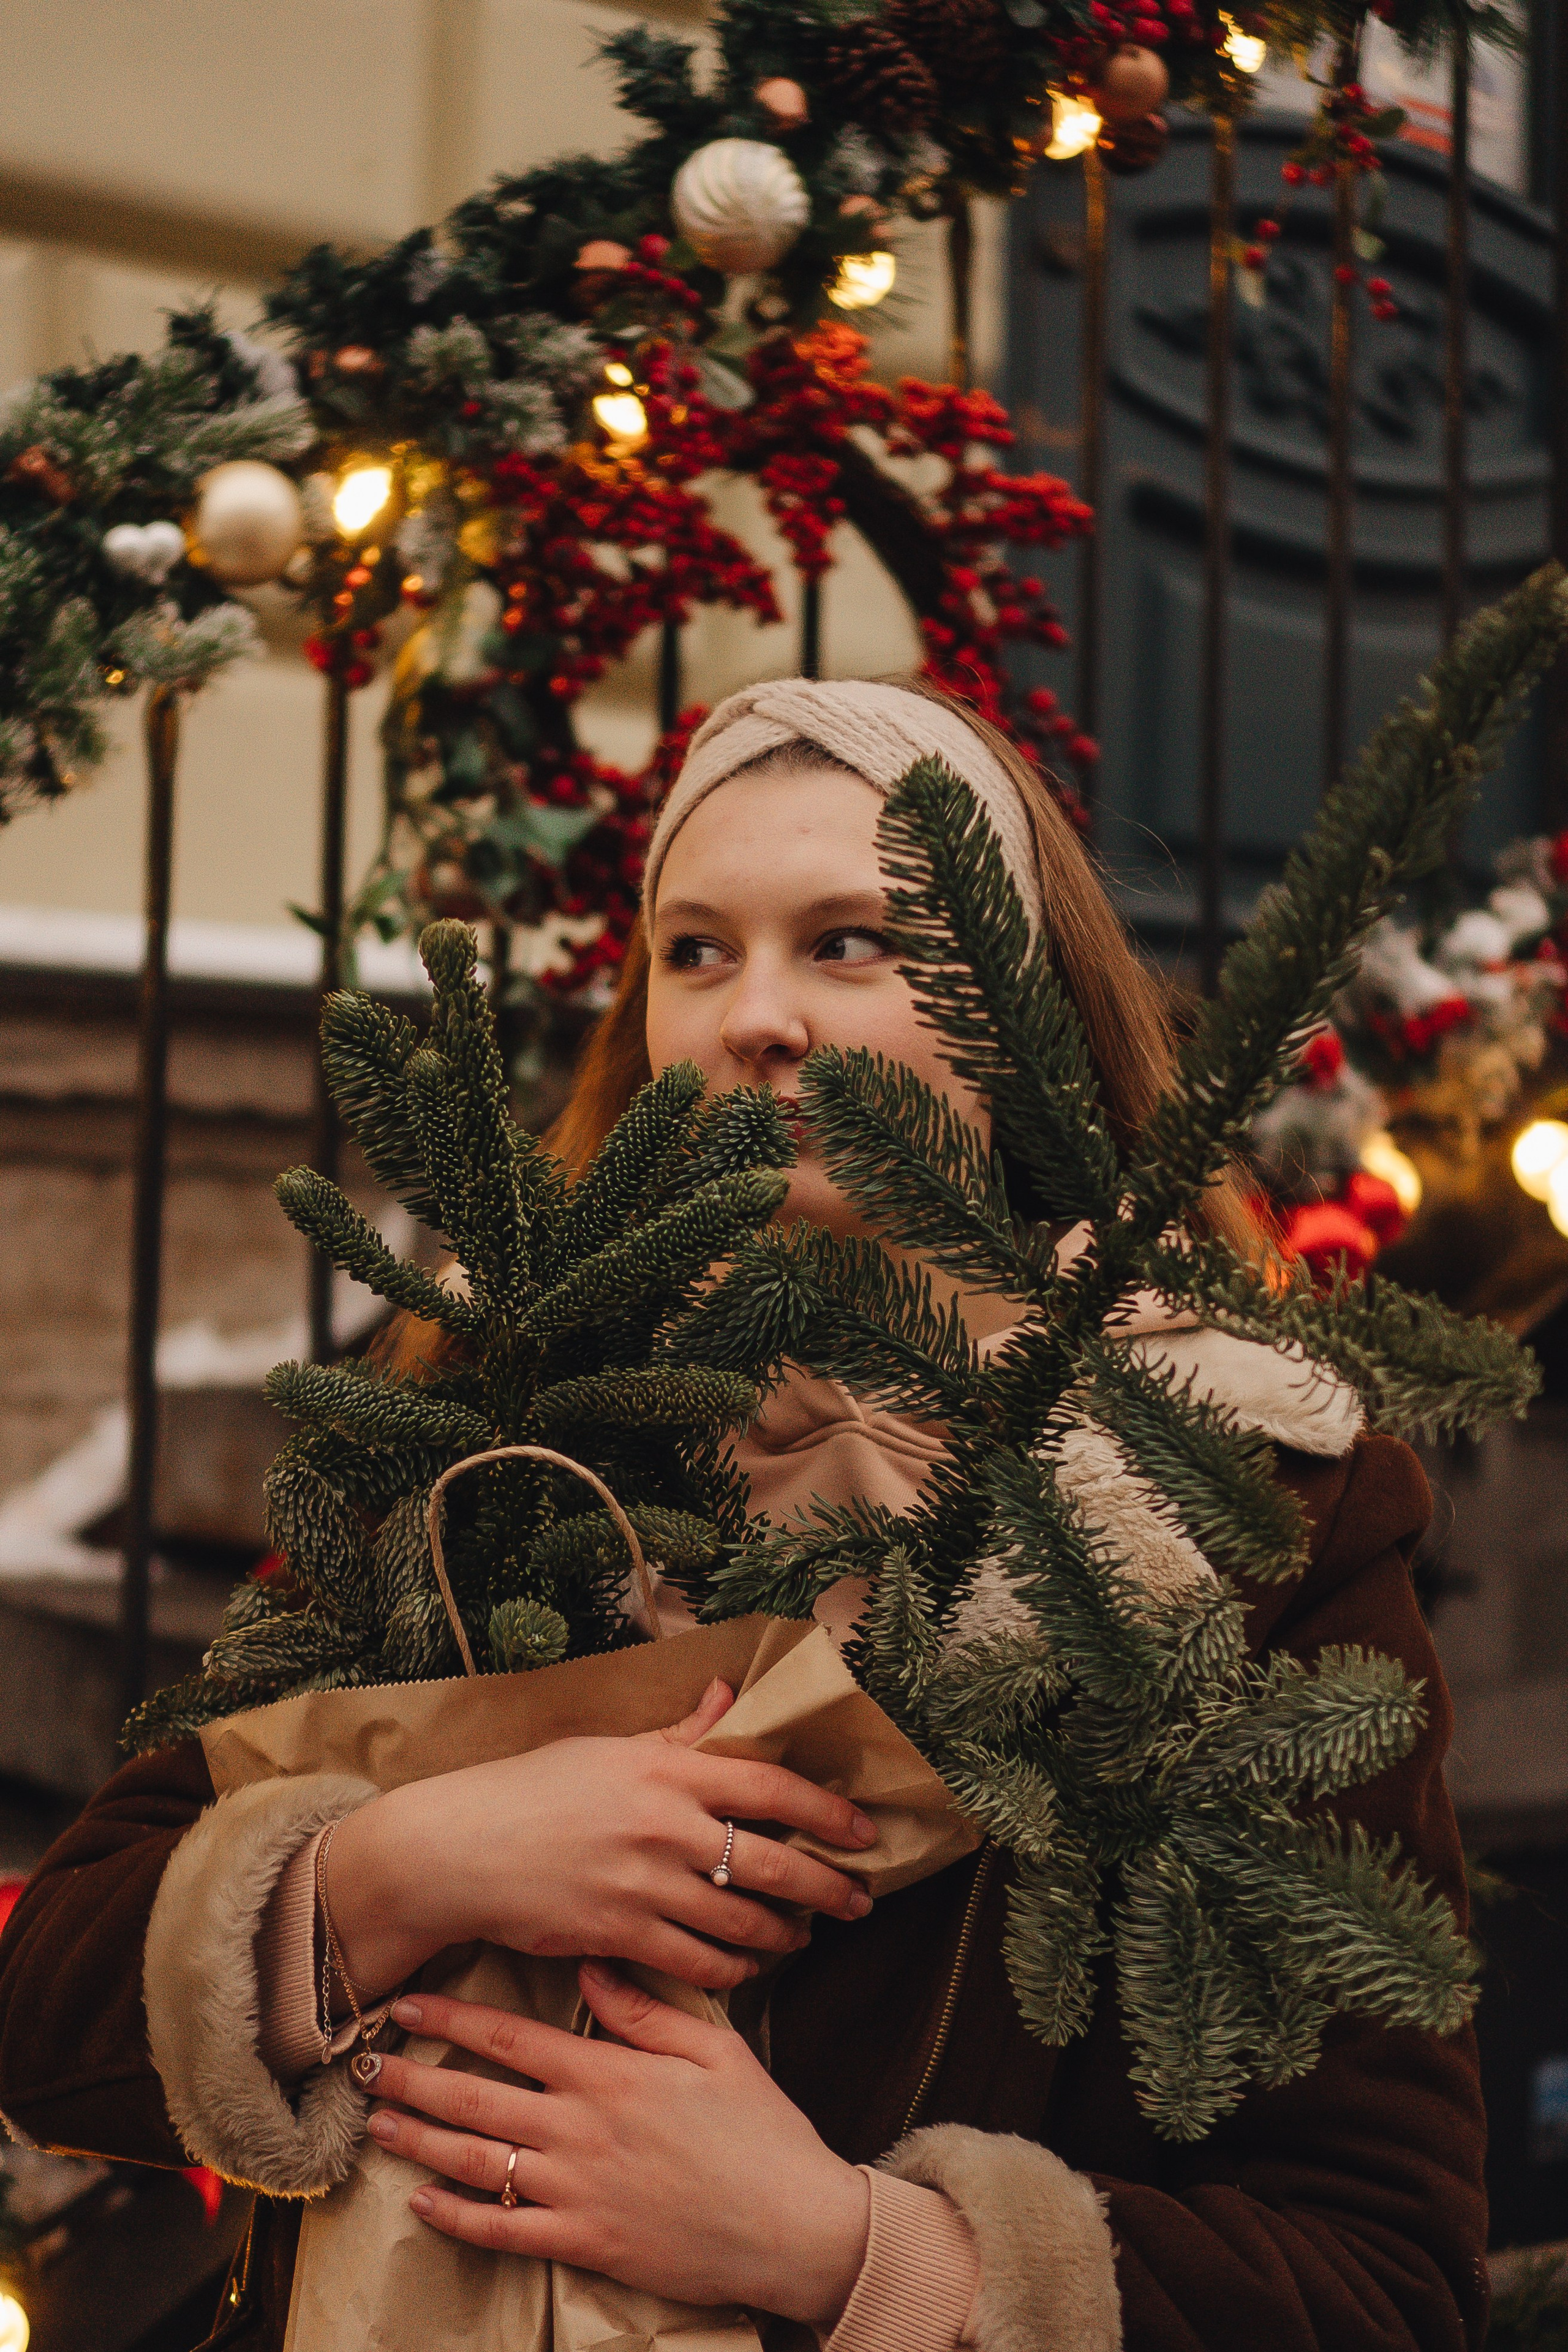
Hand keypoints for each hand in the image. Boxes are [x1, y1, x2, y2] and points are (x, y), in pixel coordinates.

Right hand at [327, 1678, 875, 1997]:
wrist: (459, 1850)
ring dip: (783, 1936)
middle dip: (827, 1889)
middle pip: (773, 1864)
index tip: (863, 1831)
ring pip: (743, 1924)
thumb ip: (679, 1735)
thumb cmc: (533, 1790)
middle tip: (855, 1903)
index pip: (771, 1788)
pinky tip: (745, 1966)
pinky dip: (732, 1969)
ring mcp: (643, 1887)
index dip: (827, 1813)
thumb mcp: (608, 1748)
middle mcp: (664, 1828)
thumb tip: (728, 1694)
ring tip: (799, 1937)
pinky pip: (699, 1963)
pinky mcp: (620, 1937)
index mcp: (666, 1771)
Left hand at [366, 1971, 870, 2330]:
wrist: (793, 2226)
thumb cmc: (761, 2132)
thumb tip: (593, 1967)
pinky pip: (504, 2232)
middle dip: (415, 2077)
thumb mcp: (716, 2049)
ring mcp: (578, 2191)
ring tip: (379, 2121)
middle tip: (365, 2064)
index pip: (511, 2038)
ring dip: (422, 2139)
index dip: (453, 2019)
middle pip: (477, 2098)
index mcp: (610, 2075)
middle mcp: (581, 2130)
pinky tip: (422, 2201)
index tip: (409, 2003)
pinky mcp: (585, 2244)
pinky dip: (456, 2218)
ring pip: (478, 2162)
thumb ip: (647, 2009)